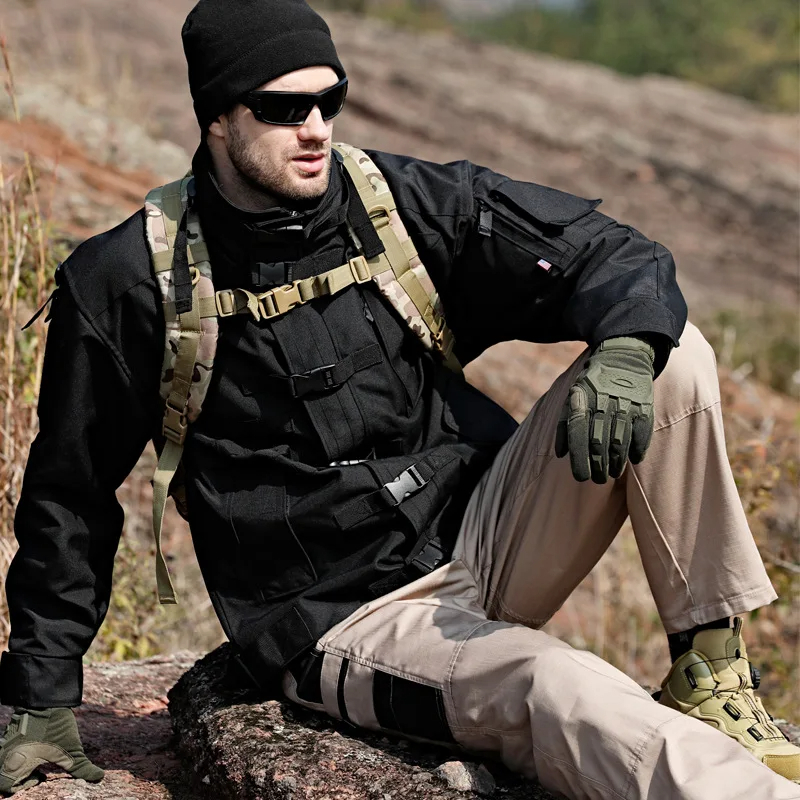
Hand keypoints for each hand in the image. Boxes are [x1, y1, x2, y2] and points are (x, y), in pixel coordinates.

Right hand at [0, 707, 103, 794]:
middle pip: (4, 778)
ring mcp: (5, 744)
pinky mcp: (8, 734)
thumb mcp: (71, 750)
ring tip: (37, 761)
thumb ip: (82, 768)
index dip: (23, 787)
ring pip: (5, 764)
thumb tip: (99, 778)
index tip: (41, 777)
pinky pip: (8, 750)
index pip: (7, 789)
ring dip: (18, 767)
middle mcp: (5, 757)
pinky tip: (34, 748)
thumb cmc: (56, 727)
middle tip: (38, 773)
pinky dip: (17, 754)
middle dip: (20, 779)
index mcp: (15, 766)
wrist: (45, 697)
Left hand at [556, 336, 654, 482]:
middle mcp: (603, 403)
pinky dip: (637, 450)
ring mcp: (625, 405)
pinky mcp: (644, 407)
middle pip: (598, 443)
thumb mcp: (573, 398)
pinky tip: (633, 459)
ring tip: (613, 473)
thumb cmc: (593, 386)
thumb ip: (564, 425)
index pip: (577, 435)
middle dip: (598, 467)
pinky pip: (641, 435)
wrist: (623, 359)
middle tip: (598, 479)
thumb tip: (560, 454)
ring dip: (617, 464)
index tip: (580, 477)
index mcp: (582, 401)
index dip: (579, 460)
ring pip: (620, 443)